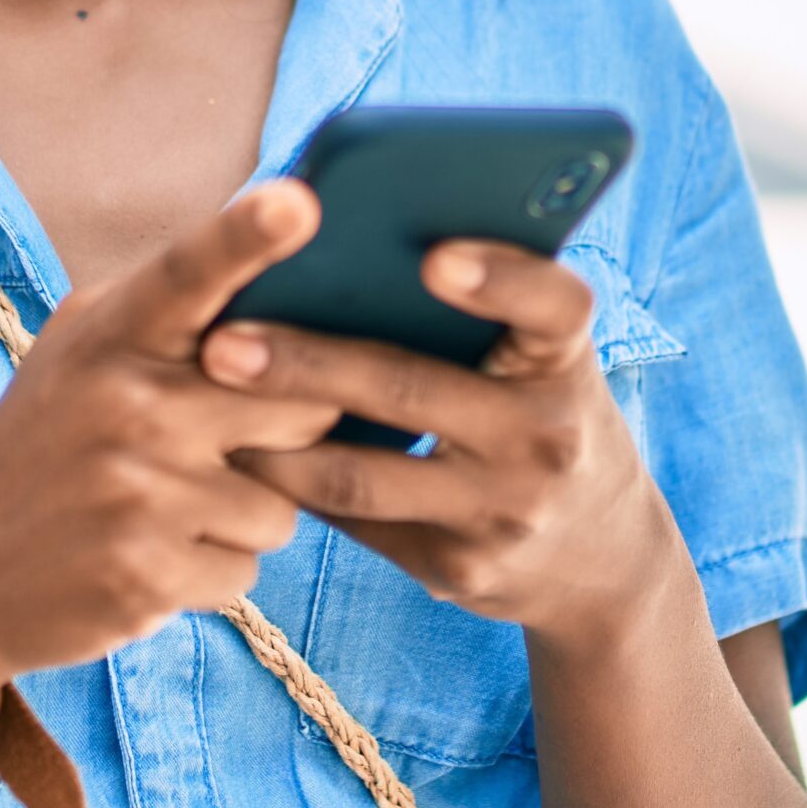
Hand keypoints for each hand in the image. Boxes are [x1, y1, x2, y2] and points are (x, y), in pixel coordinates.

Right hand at [0, 183, 343, 725]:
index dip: (247, 236)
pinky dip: (209, 570)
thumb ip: (168, 309)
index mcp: (110, 334)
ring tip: (160, 509)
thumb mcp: (79, 352)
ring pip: (281, 503)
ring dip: (238, 515)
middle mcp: (127, 403)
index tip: (299, 202)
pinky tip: (146, 557)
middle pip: (302, 408)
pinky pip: (247, 568)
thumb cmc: (42, 446)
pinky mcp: (147, 573)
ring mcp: (138, 490)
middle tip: (210, 444)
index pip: (190, 272)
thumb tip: (283, 240)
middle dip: (282, 435)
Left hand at [198, 241, 686, 652]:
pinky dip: (291, 487)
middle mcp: (547, 438)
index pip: (555, 306)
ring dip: (274, 441)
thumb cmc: (541, 415)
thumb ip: (479, 310)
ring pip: (365, 477)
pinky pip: (356, 524)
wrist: (604, 562)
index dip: (501, 278)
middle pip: (412, 391)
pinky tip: (232, 458)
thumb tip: (339, 237)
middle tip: (222, 342)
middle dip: (307, 365)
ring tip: (202, 399)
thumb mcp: (540, 361)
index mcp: (566, 361)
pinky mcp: (458, 569)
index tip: (434, 257)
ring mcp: (502, 513)